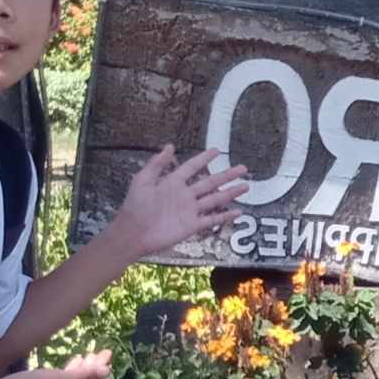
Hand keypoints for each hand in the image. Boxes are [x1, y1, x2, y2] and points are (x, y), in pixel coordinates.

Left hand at [107, 146, 247, 260]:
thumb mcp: (142, 180)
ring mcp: (190, 210)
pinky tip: (237, 212)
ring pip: (215, 199)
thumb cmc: (135, 206)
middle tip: (242, 168)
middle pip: (210, 182)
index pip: (192, 167)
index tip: (217, 151)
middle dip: (227, 175)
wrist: (133, 232)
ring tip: (246, 186)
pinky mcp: (192, 226)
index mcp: (173, 182)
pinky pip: (211, 219)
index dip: (204, 159)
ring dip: (230, 193)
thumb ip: (156, 164)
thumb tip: (170, 146)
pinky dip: (225, 216)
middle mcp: (185, 195)